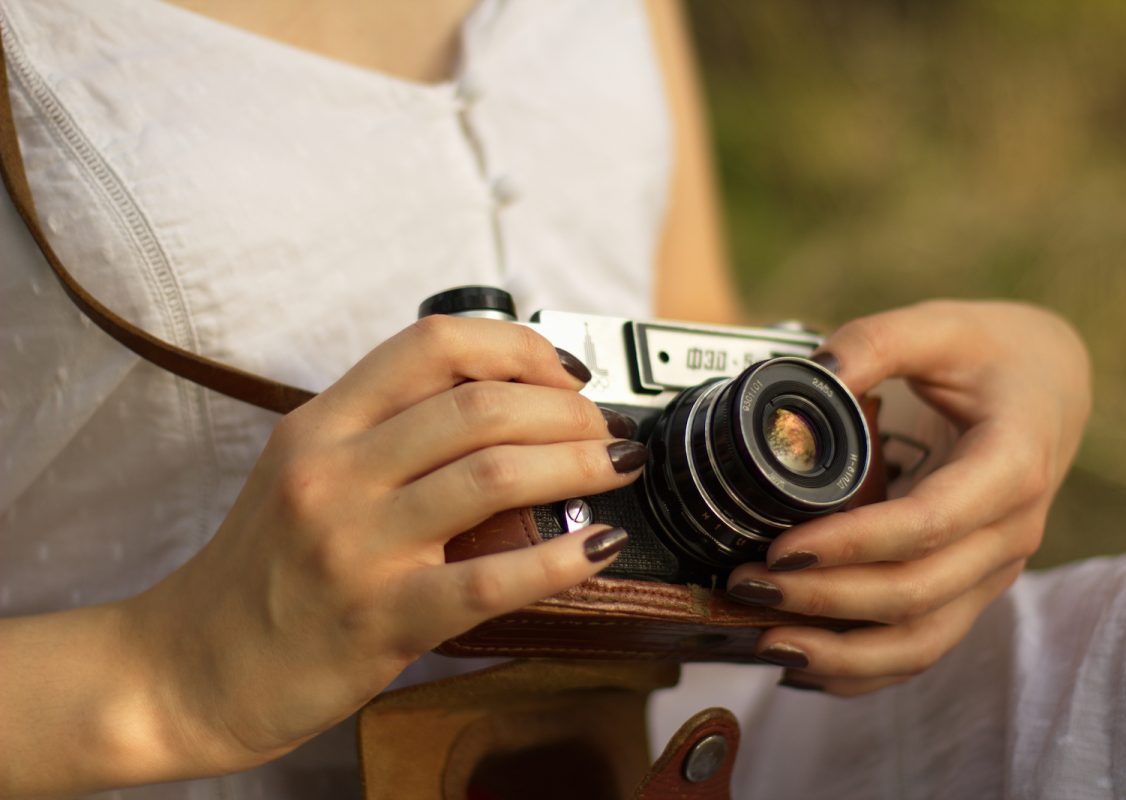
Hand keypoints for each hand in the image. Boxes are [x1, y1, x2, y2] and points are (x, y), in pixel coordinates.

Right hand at [120, 315, 644, 777]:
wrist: (192, 667)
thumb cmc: (264, 568)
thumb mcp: (306, 473)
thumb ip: (385, 432)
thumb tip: (503, 403)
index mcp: (321, 424)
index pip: (433, 344)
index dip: (518, 345)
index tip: (565, 369)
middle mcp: (334, 472)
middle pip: (480, 405)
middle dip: (567, 410)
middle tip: (604, 429)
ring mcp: (356, 545)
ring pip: (495, 475)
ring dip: (578, 465)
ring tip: (616, 468)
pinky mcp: (380, 619)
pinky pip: (490, 580)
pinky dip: (560, 559)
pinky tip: (599, 548)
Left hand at [725, 300, 1090, 695]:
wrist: (1050, 387)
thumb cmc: (994, 354)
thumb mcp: (941, 326)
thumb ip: (876, 342)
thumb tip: (810, 375)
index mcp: (1010, 464)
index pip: (928, 523)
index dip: (852, 544)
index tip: (782, 547)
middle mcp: (1010, 532)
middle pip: (917, 593)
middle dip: (825, 600)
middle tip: (746, 585)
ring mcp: (992, 569)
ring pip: (922, 640)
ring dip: (840, 653)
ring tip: (764, 640)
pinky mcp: (969, 588)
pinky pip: (921, 647)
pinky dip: (863, 669)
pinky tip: (802, 666)